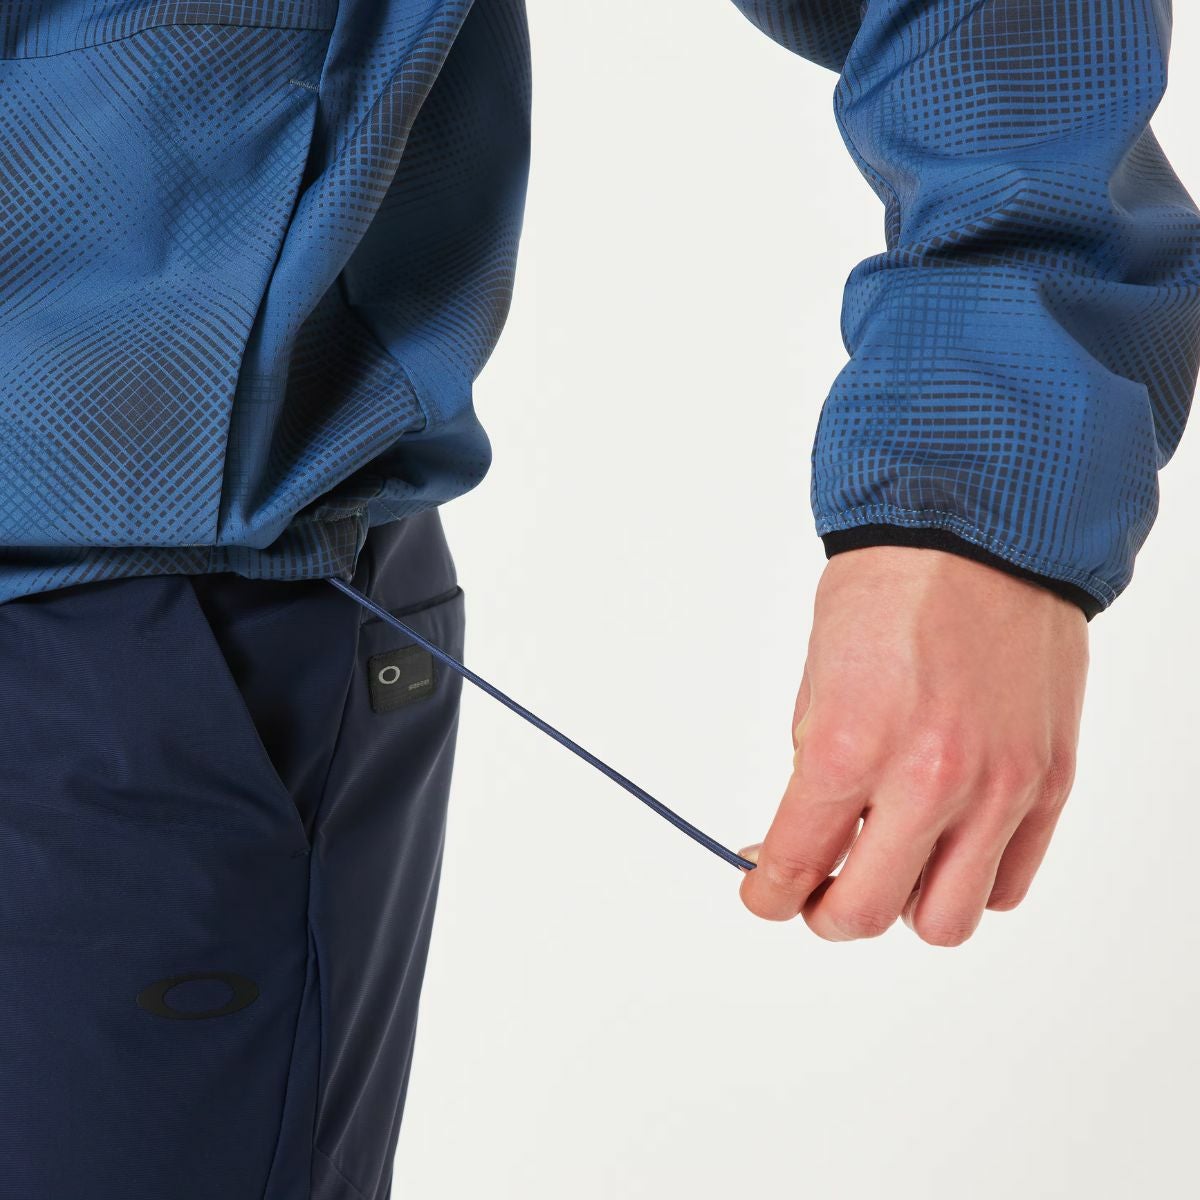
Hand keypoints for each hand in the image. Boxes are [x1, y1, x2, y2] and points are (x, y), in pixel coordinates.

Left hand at [738, 545, 1088, 944]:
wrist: (981, 532)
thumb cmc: (888, 592)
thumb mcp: (817, 682)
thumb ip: (816, 772)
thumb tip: (804, 838)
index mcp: (852, 748)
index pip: (794, 867)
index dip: (765, 894)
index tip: (761, 890)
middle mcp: (930, 781)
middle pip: (867, 915)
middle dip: (824, 913)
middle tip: (816, 888)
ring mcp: (999, 789)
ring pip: (946, 921)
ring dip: (904, 905)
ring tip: (889, 862)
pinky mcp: (1048, 783)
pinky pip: (1006, 883)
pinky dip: (968, 880)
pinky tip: (946, 841)